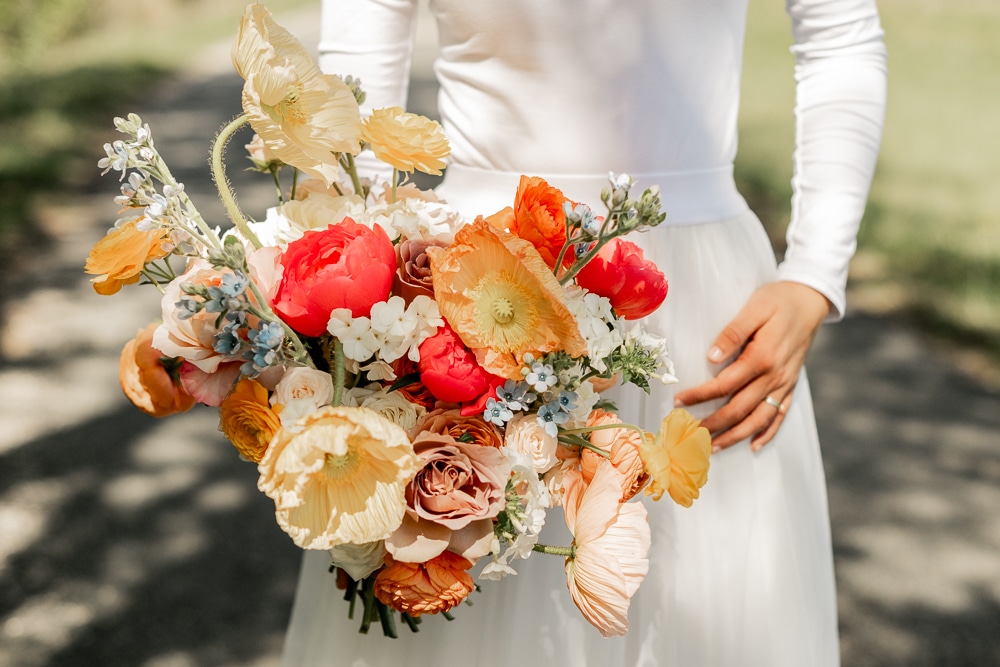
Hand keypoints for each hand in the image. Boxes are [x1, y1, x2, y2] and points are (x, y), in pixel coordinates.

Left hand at [673, 281, 830, 451]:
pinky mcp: (792, 385)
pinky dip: (768, 432)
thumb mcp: (754, 307)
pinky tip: (754, 445)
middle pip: (740, 409)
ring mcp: (785, 383)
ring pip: (759, 419)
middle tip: (691, 433)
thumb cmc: (778, 300)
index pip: (725, 385)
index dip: (700, 395)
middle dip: (714, 424)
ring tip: (714, 447)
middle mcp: (775, 375)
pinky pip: (781, 415)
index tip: (679, 401)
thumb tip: (711, 357)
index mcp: (762, 357)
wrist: (811, 301)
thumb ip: (733, 333)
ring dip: (736, 436)